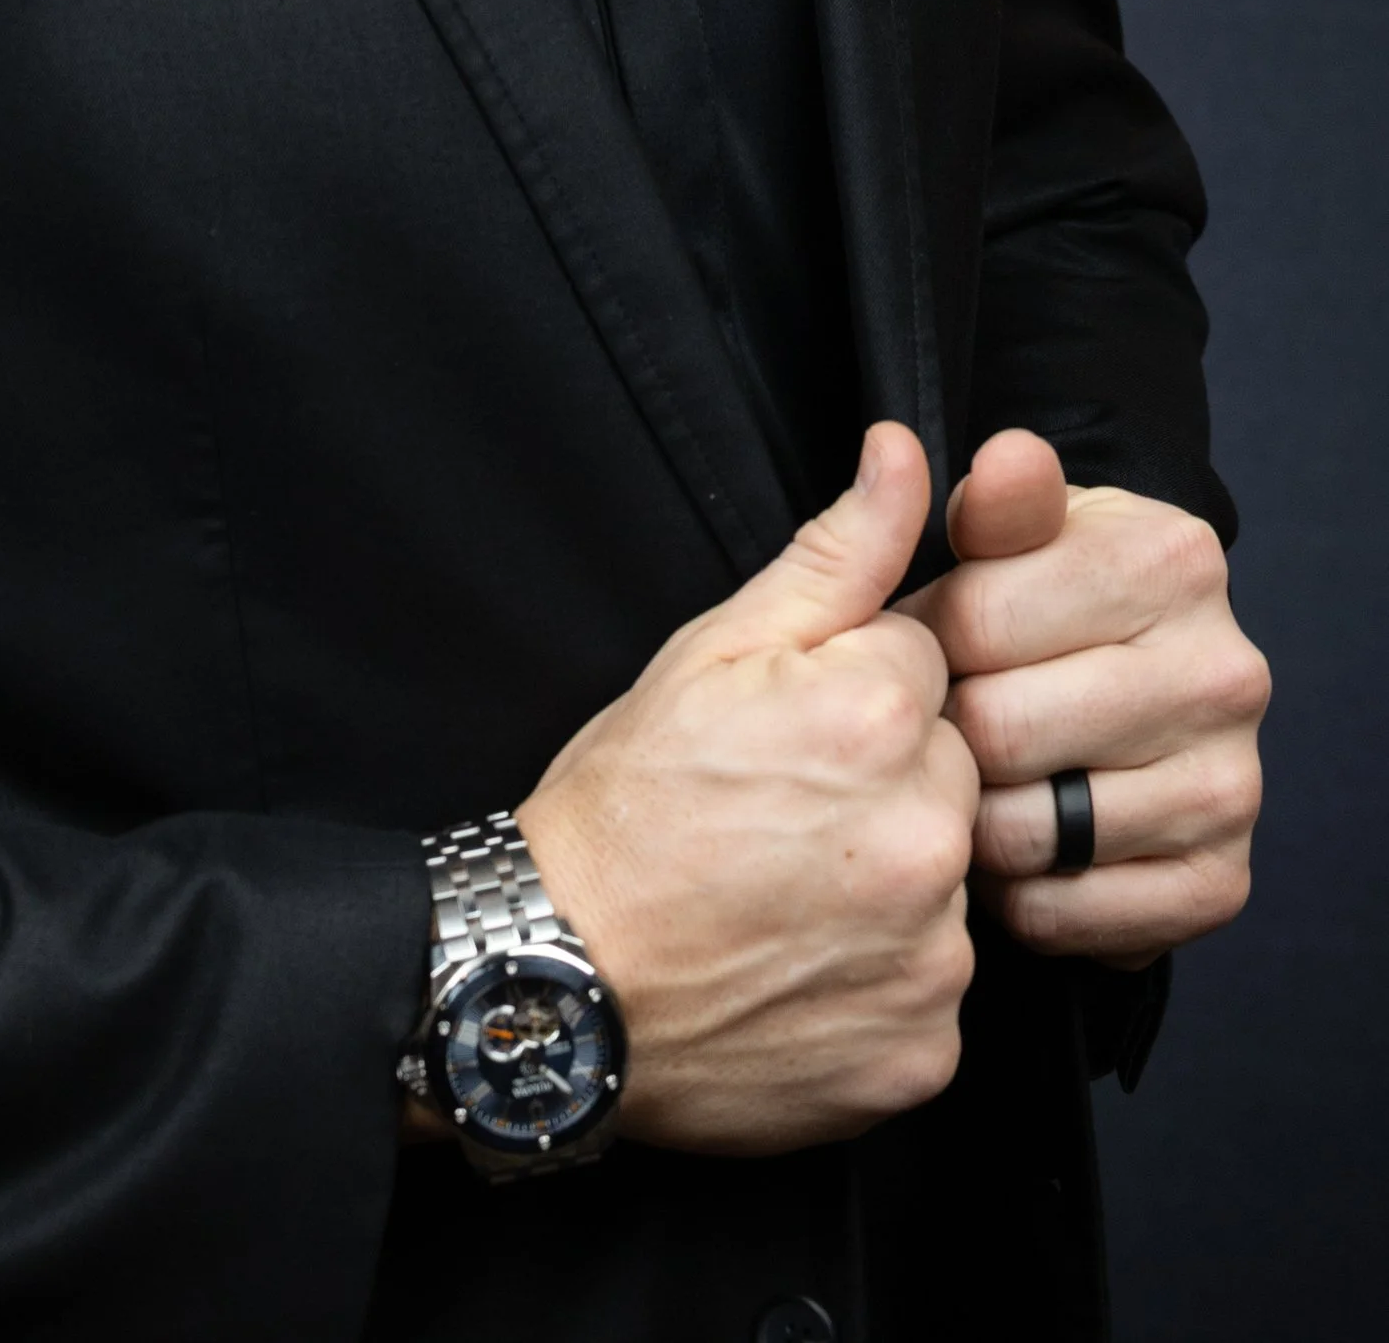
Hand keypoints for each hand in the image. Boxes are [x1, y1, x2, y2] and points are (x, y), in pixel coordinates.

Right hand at [511, 423, 977, 1153]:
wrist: (559, 981)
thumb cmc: (624, 807)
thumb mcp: (712, 649)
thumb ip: (834, 552)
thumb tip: (904, 453)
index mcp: (882, 716)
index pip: (924, 665)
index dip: (849, 691)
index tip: (784, 735)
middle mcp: (929, 836)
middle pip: (946, 773)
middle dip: (881, 783)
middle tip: (778, 816)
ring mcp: (933, 957)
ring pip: (943, 884)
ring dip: (884, 883)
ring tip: (781, 894)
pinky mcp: (923, 1052)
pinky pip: (931, 994)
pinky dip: (877, 982)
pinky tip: (798, 966)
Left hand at [914, 430, 1266, 968]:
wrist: (1119, 700)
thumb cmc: (1039, 605)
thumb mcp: (1010, 532)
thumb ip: (991, 501)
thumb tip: (988, 456)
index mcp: (1173, 559)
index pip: (979, 615)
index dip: (925, 635)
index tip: (929, 639)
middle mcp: (1225, 671)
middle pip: (1001, 727)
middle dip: (946, 731)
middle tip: (945, 721)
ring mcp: (1232, 784)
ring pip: (1029, 828)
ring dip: (975, 819)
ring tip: (979, 781)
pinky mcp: (1219, 883)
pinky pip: (1068, 911)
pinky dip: (1021, 895)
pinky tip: (1025, 848)